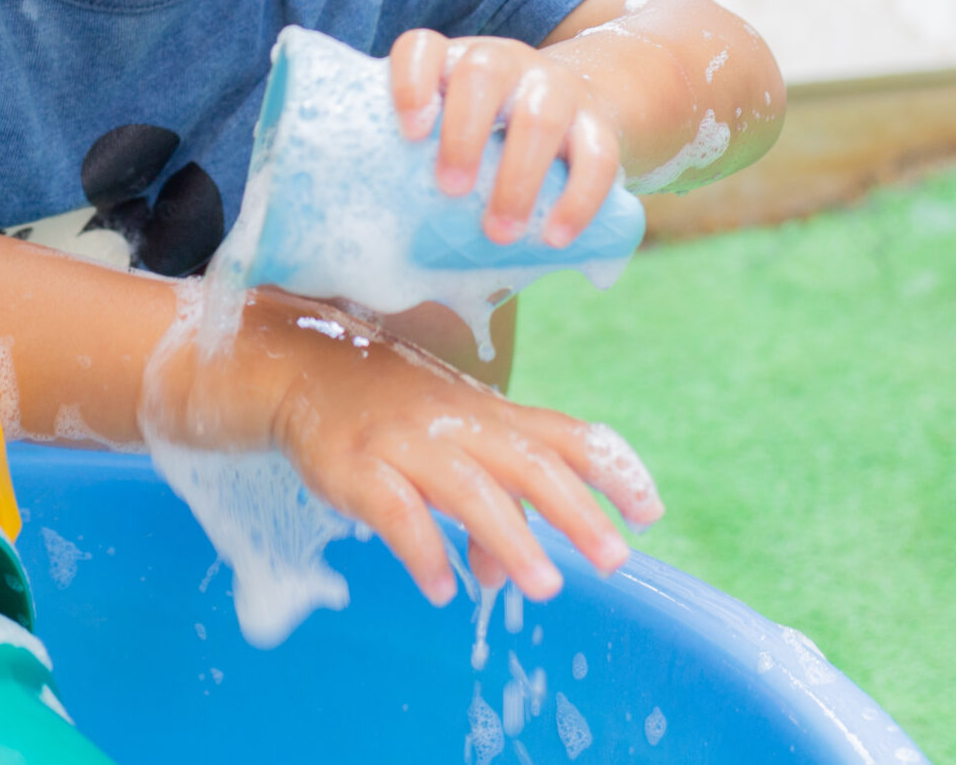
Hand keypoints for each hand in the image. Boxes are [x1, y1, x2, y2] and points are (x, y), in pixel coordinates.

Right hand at [151, 293, 661, 607]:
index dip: (612, 471)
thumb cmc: (397, 411)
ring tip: (543, 588)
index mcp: (493, 415)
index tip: (650, 513)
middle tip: (615, 559)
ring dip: (509, 538)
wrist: (306, 367)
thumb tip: (506, 576)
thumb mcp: (452, 449)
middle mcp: (458, 424)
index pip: (567, 435)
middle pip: (528, 461)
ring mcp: (407, 443)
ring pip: (467, 488)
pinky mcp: (357, 467)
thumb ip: (493, 510)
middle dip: (575, 511)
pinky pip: (395, 510)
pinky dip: (421, 550)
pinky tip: (442, 588)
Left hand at [390, 30, 621, 247]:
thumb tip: (385, 249)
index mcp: (454, 63)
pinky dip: (578, 199)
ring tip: (499, 233)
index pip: (422, 49)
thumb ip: (420, 169)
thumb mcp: (453, 135)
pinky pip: (597, 156)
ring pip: (540, 118)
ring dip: (518, 178)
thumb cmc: (486, 138)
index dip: (412, 82)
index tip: (410, 132)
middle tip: (451, 189)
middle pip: (484, 73)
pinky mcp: (598, 124)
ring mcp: (555, 89)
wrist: (571, 113)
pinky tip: (554, 237)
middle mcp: (505, 64)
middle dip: (464, 133)